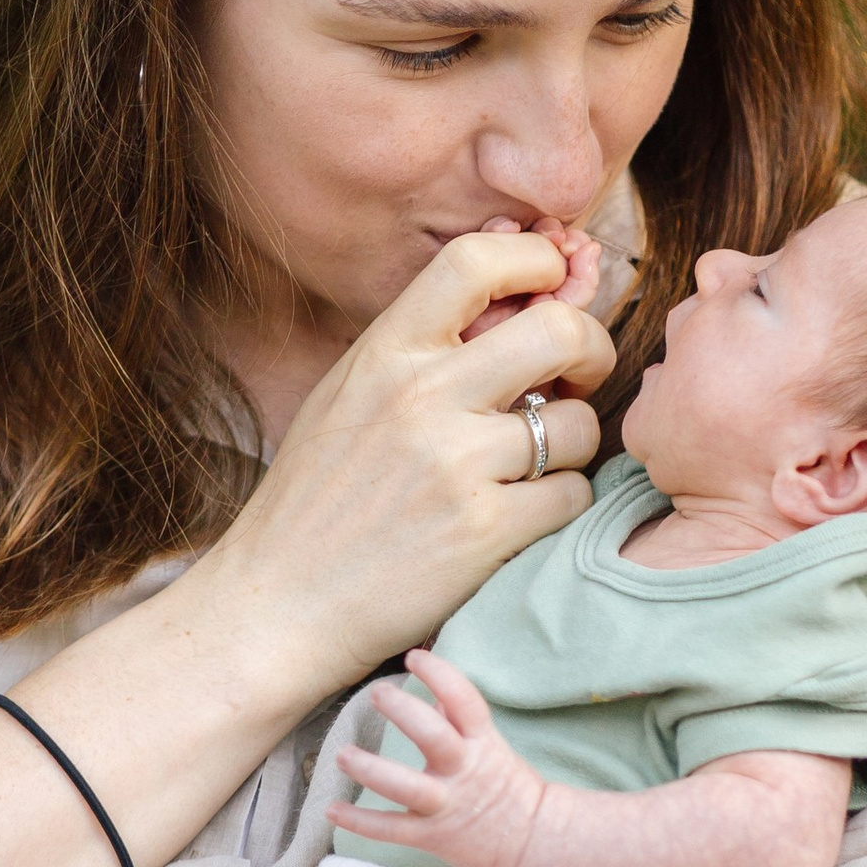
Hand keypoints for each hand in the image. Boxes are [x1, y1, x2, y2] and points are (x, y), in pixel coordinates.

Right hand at [185, 232, 612, 705]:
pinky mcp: (484, 532)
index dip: (533, 261)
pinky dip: (560, 505)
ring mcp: (456, 465)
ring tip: (531, 467)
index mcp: (383, 352)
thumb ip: (419, 350)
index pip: (476, 262)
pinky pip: (572, 495)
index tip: (552, 284)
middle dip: (592, 349)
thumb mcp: (346, 397)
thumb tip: (516, 302)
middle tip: (581, 377)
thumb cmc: (313, 502)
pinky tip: (520, 516)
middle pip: (560, 330)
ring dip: (572, 445)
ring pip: (580, 424)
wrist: (274, 605)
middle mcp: (422, 396)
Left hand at [329, 648, 549, 866]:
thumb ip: (461, 722)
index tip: (415, 657)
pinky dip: (360, 822)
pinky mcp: (432, 836)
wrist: (533, 841)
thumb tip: (435, 696)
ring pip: (407, 786)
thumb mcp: (492, 747)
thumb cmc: (509, 786)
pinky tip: (331, 810)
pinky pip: (391, 829)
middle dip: (404, 712)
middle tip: (376, 693)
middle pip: (434, 737)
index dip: (441, 675)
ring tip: (342, 755)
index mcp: (482, 744)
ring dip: (371, 770)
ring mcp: (447, 805)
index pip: (465, 701)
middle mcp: (464, 771)